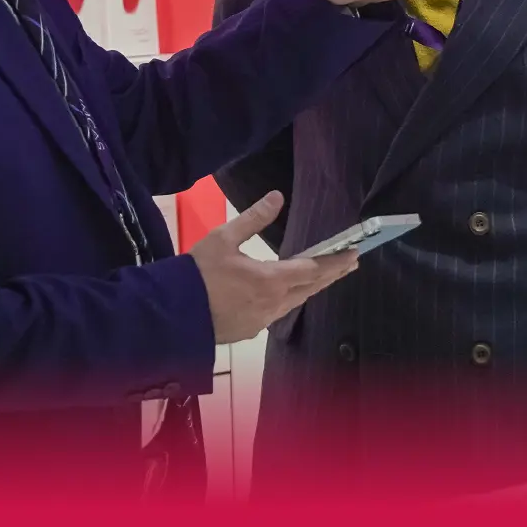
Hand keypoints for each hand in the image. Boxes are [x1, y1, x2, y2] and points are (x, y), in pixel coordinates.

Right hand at [189, 192, 357, 344]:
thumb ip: (253, 218)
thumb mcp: (223, 237)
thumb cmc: (198, 272)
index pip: (312, 270)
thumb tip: (277, 196)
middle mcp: (272, 303)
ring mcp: (262, 320)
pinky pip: (278, 311)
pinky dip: (290, 298)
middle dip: (332, 274)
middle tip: (350, 263)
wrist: (172, 312)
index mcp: (270, 280)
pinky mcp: (250, 329)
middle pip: (310, 288)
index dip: (335, 261)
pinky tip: (288, 293)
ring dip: (312, 287)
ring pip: (295, 301)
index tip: (354, 254)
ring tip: (324, 276)